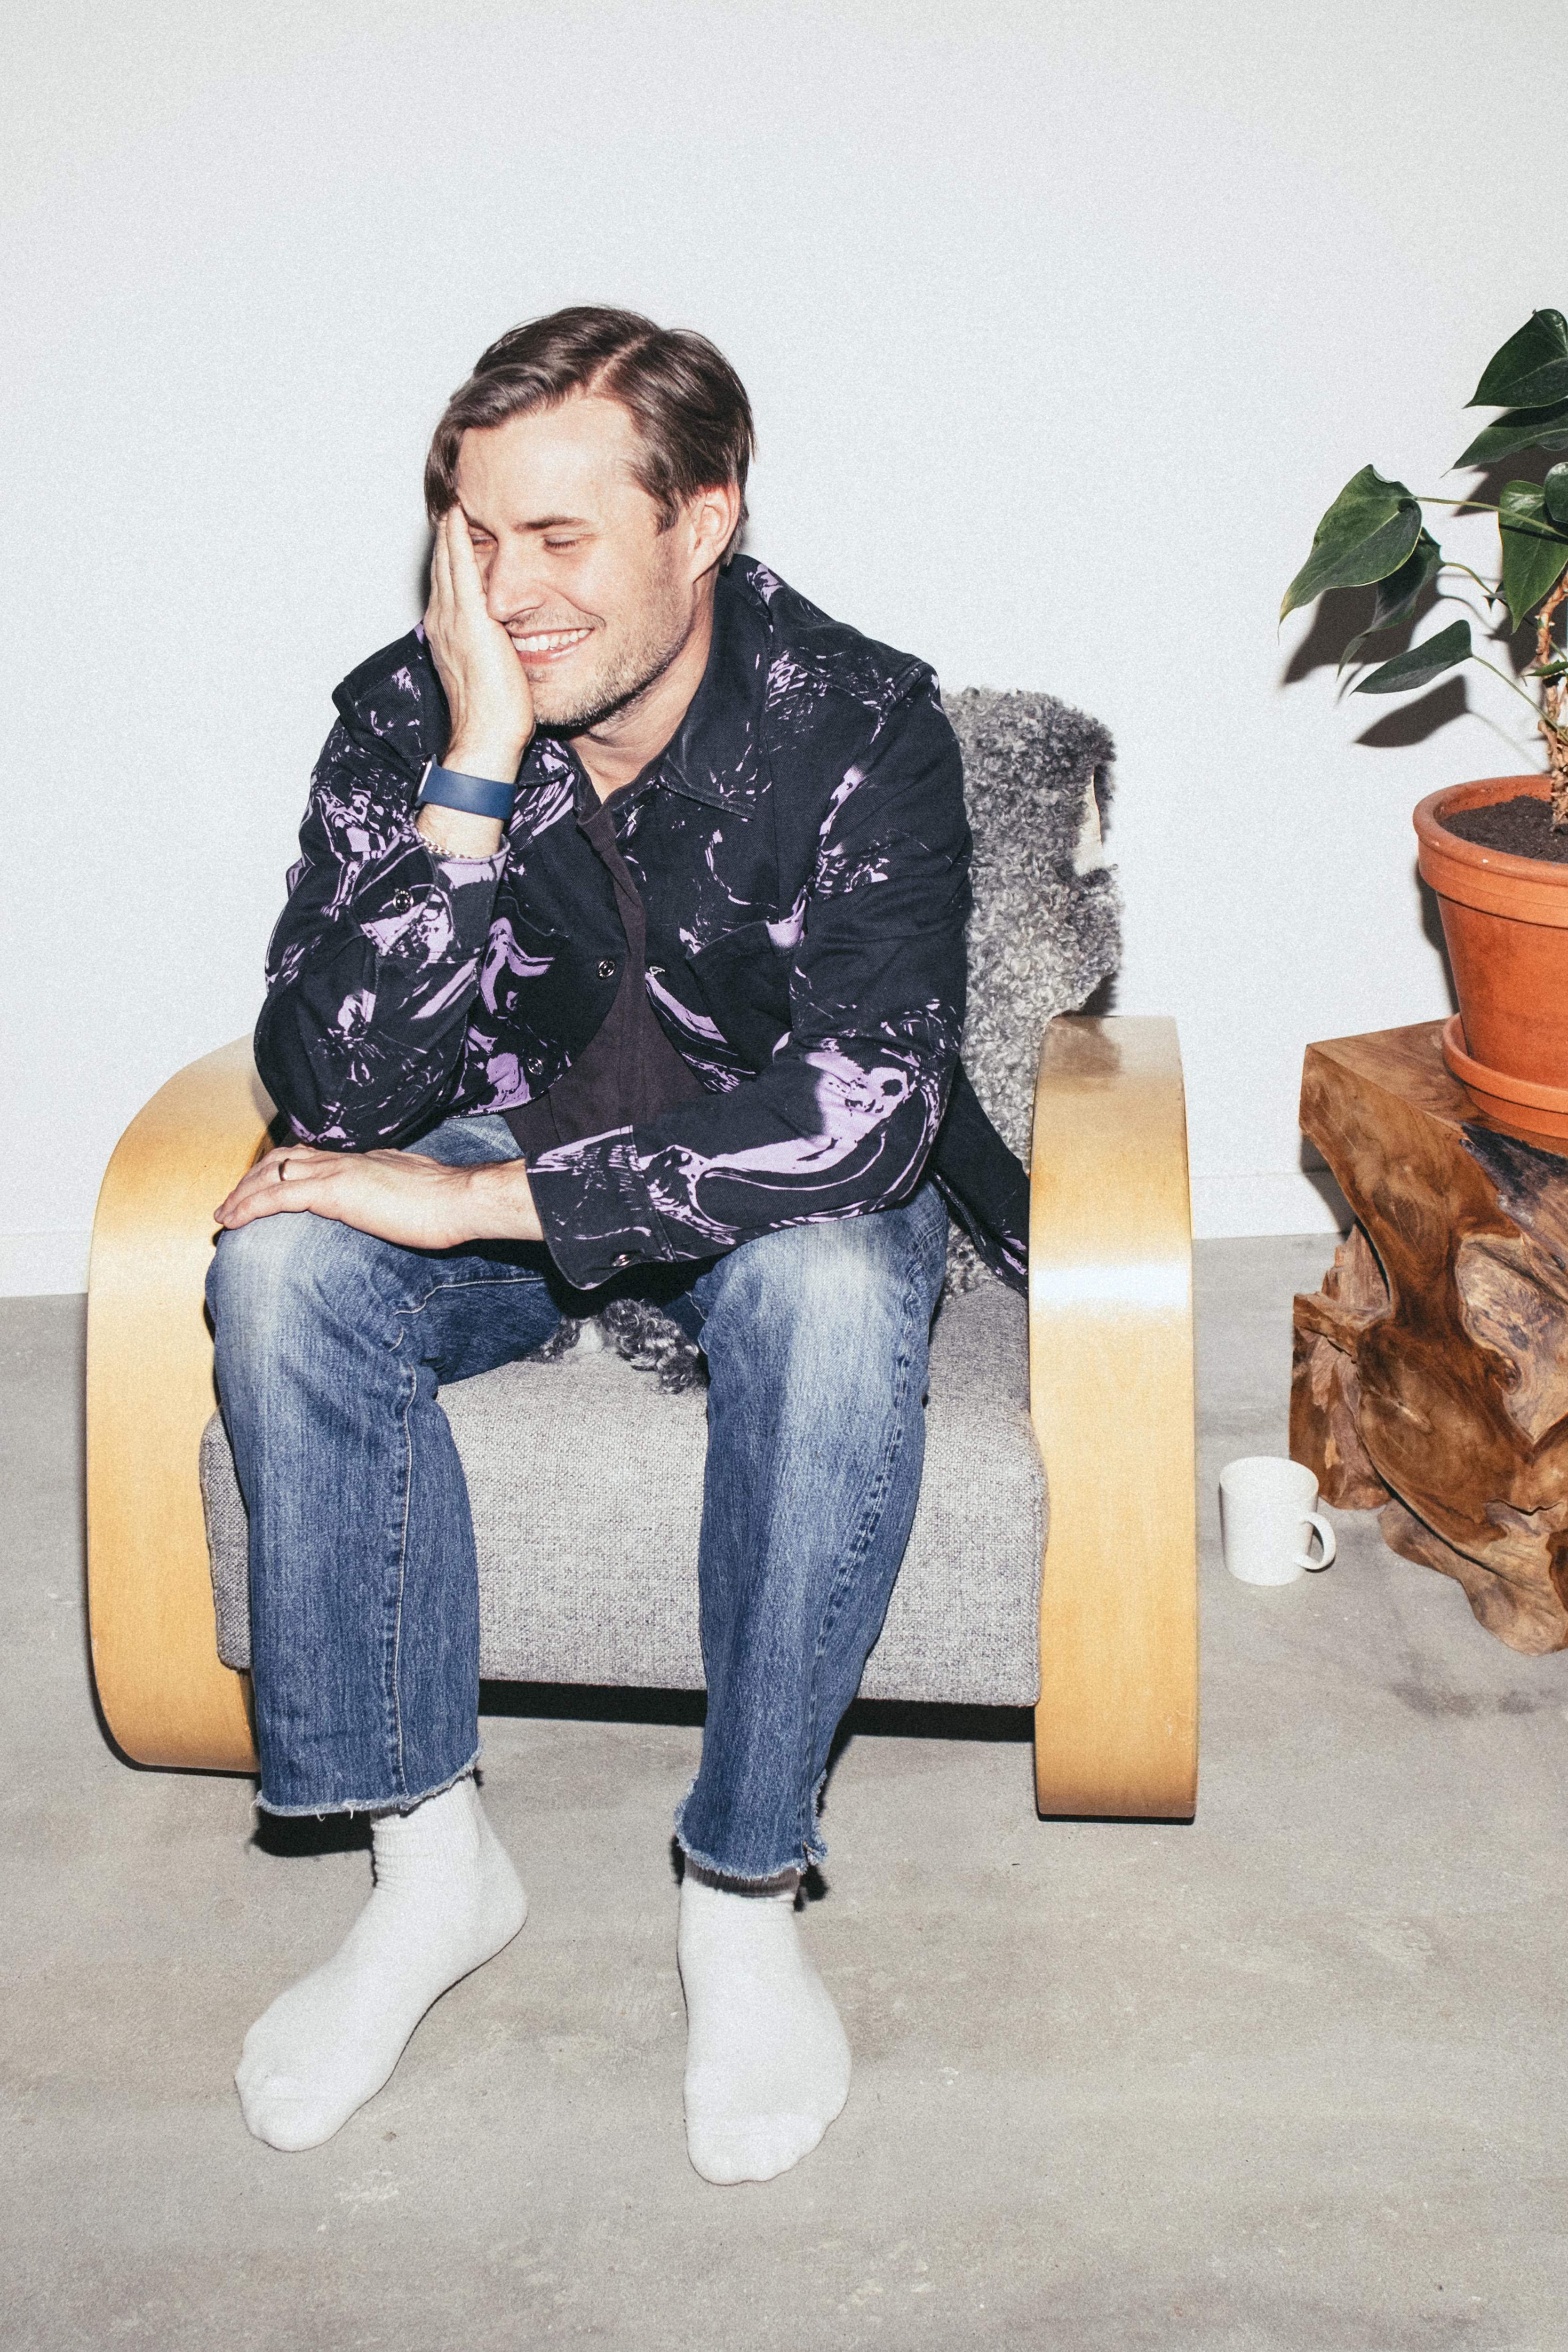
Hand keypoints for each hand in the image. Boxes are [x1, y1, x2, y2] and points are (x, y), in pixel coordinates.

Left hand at [214, 1145, 542, 1250]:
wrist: (459, 1200)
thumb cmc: (445, 1204)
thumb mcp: (409, 1194)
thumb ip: (388, 1195)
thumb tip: (383, 1206)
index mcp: (361, 1160)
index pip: (309, 1156)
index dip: (279, 1169)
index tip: (262, 1187)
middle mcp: (343, 1159)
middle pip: (281, 1159)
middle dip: (250, 1179)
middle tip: (230, 1204)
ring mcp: (337, 1172)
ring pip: (272, 1173)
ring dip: (241, 1193)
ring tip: (224, 1216)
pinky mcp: (334, 1192)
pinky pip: (278, 1196)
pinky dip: (249, 1205)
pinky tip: (233, 1220)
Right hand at [424, 504, 534, 783]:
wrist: (488, 741)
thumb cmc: (500, 719)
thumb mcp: (500, 672)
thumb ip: (502, 647)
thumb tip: (516, 638)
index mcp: (451, 633)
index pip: (452, 580)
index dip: (455, 550)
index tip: (462, 523)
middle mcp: (444, 621)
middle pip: (444, 563)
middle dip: (449, 530)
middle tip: (455, 495)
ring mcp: (452, 619)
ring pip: (447, 559)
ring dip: (450, 525)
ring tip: (456, 492)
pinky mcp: (468, 621)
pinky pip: (458, 567)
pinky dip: (456, 538)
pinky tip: (460, 511)